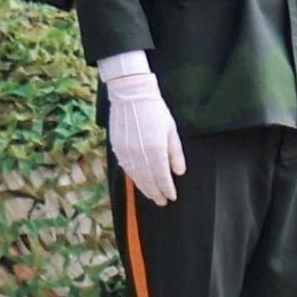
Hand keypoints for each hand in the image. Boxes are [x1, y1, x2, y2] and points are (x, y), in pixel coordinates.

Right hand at [100, 58, 185, 204]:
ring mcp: (126, 153)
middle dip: (156, 192)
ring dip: (144, 188)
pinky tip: (139, 182)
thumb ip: (175, 153)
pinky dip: (134, 178)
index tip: (172, 197)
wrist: (131, 95)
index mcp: (155, 150)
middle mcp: (139, 155)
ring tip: (152, 195)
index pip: (162, 177)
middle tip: (162, 202)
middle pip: (148, 180)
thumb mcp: (171, 131)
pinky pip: (127, 169)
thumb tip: (179, 172)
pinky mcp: (117, 149)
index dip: (167, 189)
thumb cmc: (155, 111)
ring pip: (136, 177)